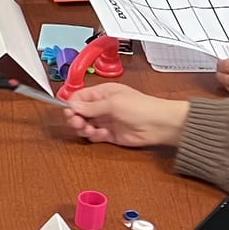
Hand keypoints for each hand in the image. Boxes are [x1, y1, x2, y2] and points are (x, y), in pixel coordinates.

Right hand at [63, 84, 190, 149]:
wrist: (159, 125)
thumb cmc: (142, 107)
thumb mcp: (113, 103)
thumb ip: (91, 106)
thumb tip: (73, 106)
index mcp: (103, 93)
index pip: (80, 97)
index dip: (72, 105)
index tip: (69, 112)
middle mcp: (102, 106)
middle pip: (79, 112)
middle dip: (75, 118)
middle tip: (77, 123)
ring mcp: (106, 120)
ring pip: (85, 125)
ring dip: (84, 128)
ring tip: (89, 129)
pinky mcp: (110, 134)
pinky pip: (95, 136)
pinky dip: (95, 136)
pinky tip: (103, 134)